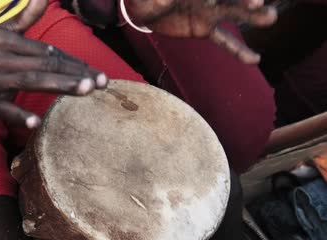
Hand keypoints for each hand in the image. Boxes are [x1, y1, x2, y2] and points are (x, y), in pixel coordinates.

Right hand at [0, 0, 107, 127]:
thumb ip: (24, 18)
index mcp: (7, 41)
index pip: (46, 51)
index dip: (72, 61)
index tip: (95, 72)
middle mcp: (1, 58)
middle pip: (45, 64)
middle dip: (75, 72)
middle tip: (102, 81)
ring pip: (30, 81)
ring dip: (59, 85)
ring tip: (86, 90)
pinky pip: (3, 109)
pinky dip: (18, 115)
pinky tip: (36, 121)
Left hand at [123, 0, 277, 63]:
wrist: (143, 8)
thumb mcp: (151, 0)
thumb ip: (161, 0)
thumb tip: (163, 1)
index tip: (223, 0)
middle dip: (242, 0)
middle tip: (256, 3)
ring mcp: (208, 12)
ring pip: (232, 14)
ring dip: (251, 17)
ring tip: (270, 18)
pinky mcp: (205, 29)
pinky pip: (223, 40)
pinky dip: (237, 50)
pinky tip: (254, 60)